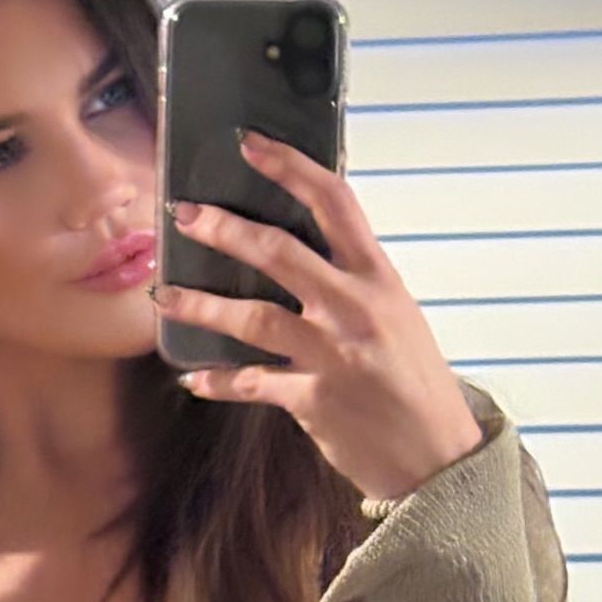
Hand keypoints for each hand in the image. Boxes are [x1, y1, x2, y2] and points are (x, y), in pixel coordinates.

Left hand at [154, 132, 484, 503]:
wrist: (438, 455)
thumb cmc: (415, 382)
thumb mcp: (396, 315)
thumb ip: (352, 283)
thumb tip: (303, 251)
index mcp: (380, 279)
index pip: (335, 204)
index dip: (290, 168)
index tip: (250, 146)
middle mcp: (355, 309)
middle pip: (280, 254)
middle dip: (226, 230)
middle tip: (185, 216)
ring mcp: (333, 355)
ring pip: (253, 318)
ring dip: (201, 305)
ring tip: (163, 295)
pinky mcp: (313, 400)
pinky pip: (252, 384)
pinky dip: (218, 380)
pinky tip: (193, 376)